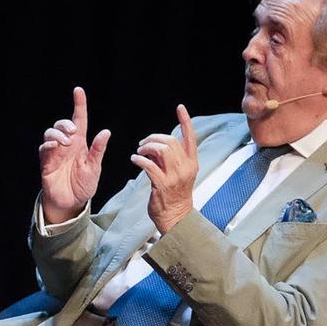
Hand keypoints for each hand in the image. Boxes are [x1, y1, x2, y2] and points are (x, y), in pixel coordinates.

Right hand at [38, 86, 111, 224]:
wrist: (71, 202)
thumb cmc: (84, 184)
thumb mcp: (95, 167)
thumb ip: (98, 150)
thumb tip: (106, 132)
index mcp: (80, 143)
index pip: (80, 120)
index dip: (79, 104)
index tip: (78, 91)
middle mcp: (67, 145)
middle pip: (62, 124)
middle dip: (65, 123)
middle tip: (73, 133)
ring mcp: (55, 153)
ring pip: (50, 133)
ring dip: (57, 133)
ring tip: (65, 143)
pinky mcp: (46, 162)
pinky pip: (44, 148)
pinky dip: (48, 144)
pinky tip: (55, 146)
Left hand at [129, 105, 198, 232]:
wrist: (176, 217)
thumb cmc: (174, 195)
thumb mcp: (178, 174)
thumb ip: (171, 158)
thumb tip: (157, 145)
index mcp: (192, 163)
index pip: (190, 137)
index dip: (185, 121)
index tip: (180, 108)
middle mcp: (186, 167)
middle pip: (170, 141)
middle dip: (153, 138)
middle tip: (142, 143)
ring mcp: (175, 176)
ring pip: (161, 151)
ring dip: (146, 148)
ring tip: (139, 152)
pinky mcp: (162, 185)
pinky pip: (149, 166)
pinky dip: (139, 160)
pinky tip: (134, 160)